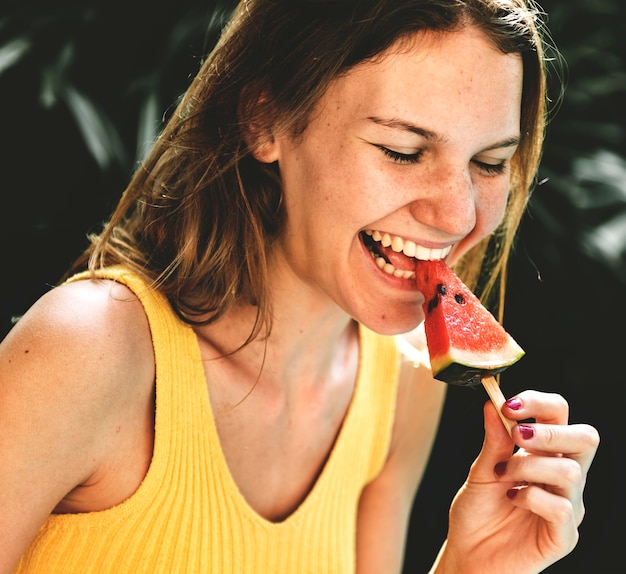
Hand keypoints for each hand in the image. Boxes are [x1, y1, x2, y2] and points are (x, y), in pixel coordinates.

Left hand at [431, 390, 598, 573]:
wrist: (468, 556)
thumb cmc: (477, 512)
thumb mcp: (481, 471)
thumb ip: (493, 440)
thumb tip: (492, 402)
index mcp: (544, 454)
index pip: (560, 415)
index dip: (540, 402)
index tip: (508, 404)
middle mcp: (562, 477)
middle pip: (586, 438)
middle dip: (551, 431)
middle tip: (518, 434)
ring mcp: (568, 506)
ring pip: (571, 472)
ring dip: (529, 466)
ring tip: (503, 476)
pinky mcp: (564, 536)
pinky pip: (562, 508)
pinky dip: (531, 497)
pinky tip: (512, 499)